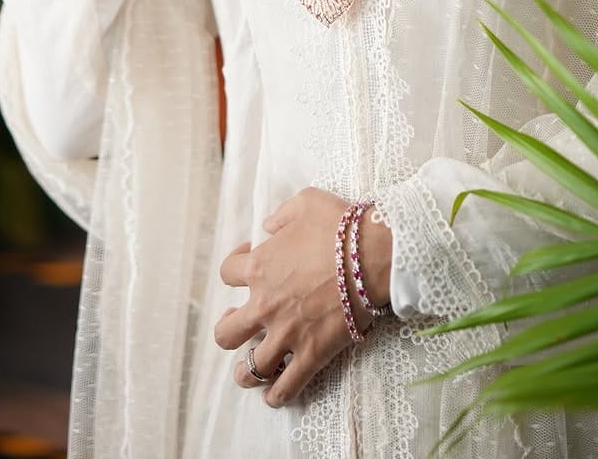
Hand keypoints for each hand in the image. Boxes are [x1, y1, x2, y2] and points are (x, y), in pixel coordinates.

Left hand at [214, 188, 392, 407]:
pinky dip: (275, 395)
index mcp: (259, 266)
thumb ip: (281, 215)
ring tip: (247, 369)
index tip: (249, 261)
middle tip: (240, 322)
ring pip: (249, 368)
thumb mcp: (306, 202)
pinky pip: (285, 388)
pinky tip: (272, 394)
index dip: (235, 266)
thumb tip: (268, 226)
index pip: (227, 272)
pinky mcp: (311, 355)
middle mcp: (264, 305)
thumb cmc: (340, 225)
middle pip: (226, 331)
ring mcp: (286, 334)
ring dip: (244, 371)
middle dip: (229, 328)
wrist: (372, 255)